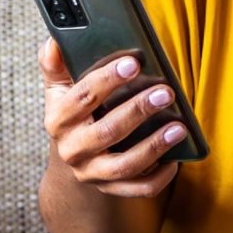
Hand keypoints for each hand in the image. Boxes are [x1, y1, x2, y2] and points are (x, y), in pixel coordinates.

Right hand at [40, 37, 183, 199]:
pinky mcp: (111, 190)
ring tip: (179, 127)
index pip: (82, 98)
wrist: (72, 160)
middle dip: (138, 110)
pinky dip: (159, 177)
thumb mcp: (60, 90)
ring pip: (125, 165)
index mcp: (58, 120)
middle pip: (107, 132)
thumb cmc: (74, 114)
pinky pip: (139, 189)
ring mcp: (92, 173)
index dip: (107, 80)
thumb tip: (53, 42)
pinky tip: (176, 160)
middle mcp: (72, 150)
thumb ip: (55, 65)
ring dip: (154, 145)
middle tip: (166, 92)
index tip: (133, 63)